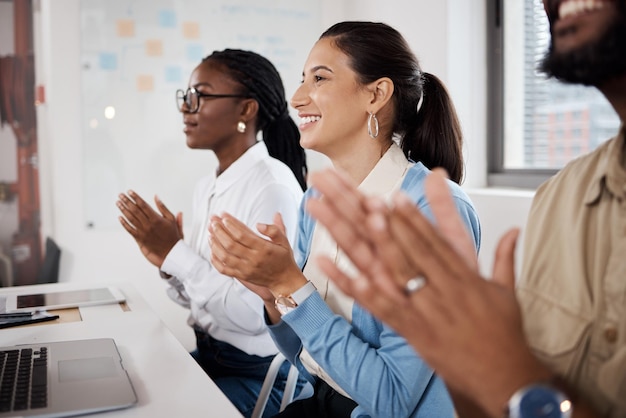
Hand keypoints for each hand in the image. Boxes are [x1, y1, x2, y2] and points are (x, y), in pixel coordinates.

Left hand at [117, 191, 182, 267]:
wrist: (171, 252)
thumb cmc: (173, 235)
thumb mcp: (171, 219)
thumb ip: (163, 207)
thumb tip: (156, 197)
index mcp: (156, 218)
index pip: (143, 205)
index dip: (135, 197)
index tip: (129, 191)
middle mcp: (148, 224)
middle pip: (135, 210)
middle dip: (127, 201)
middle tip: (120, 195)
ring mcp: (143, 232)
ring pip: (130, 219)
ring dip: (123, 210)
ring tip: (118, 203)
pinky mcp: (140, 239)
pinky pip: (130, 230)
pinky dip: (124, 223)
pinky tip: (119, 217)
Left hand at [208, 212, 306, 296]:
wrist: (284, 279)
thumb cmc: (283, 258)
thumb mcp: (284, 240)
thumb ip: (274, 229)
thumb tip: (259, 224)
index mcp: (264, 249)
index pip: (242, 235)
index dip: (231, 225)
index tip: (224, 216)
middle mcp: (254, 259)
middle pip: (231, 244)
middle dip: (219, 231)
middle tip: (213, 222)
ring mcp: (246, 269)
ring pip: (225, 256)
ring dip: (215, 244)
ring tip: (210, 233)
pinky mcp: (242, 276)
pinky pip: (224, 269)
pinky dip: (215, 260)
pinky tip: (212, 250)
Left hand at [306, 168, 552, 417]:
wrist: (505, 378)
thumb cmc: (504, 333)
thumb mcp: (506, 291)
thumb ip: (504, 257)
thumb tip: (514, 229)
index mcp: (463, 278)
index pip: (434, 242)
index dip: (413, 219)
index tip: (393, 196)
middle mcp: (441, 290)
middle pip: (406, 250)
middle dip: (381, 221)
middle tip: (359, 196)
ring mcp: (424, 311)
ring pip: (389, 273)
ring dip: (361, 243)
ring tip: (338, 220)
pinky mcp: (411, 331)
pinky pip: (378, 306)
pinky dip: (353, 286)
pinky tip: (332, 267)